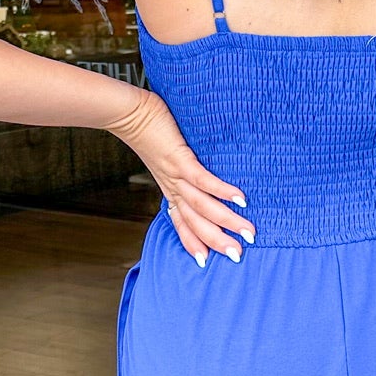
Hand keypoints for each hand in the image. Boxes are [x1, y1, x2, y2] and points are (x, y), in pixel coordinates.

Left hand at [110, 87, 254, 265]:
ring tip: (247, 232)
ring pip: (202, 206)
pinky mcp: (180, 159)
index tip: (207, 262)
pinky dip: (221, 191)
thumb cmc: (150, 131)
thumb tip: (199, 171)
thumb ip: (181, 167)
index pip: (182, 223)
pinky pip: (203, 180)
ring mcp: (176, 175)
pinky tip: (240, 199)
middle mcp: (173, 187)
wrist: (129, 114)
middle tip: (238, 256)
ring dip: (226, 221)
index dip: (193, 243)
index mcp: (170, 189)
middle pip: (195, 222)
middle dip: (217, 241)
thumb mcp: (165, 157)